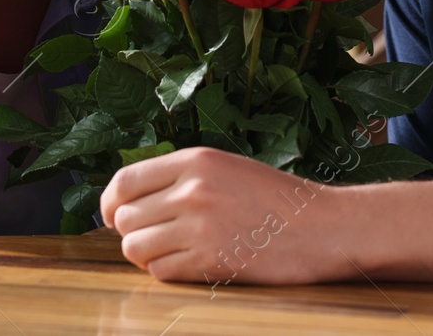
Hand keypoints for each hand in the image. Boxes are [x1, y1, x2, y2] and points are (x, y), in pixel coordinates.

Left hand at [100, 147, 356, 285]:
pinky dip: (168, 272)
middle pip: (125, 218)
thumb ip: (181, 178)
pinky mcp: (210, 261)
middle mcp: (192, 190)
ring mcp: (199, 227)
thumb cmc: (277, 199)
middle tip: (154, 237)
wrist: (323, 227)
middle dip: (132, 232)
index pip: (124, 181)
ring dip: (146, 255)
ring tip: (172, 252)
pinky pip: (161, 272)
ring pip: (136, 248)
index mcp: (195, 160)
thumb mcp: (227, 168)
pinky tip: (191, 264)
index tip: (112, 216)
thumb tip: (129, 200)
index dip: (109, 203)